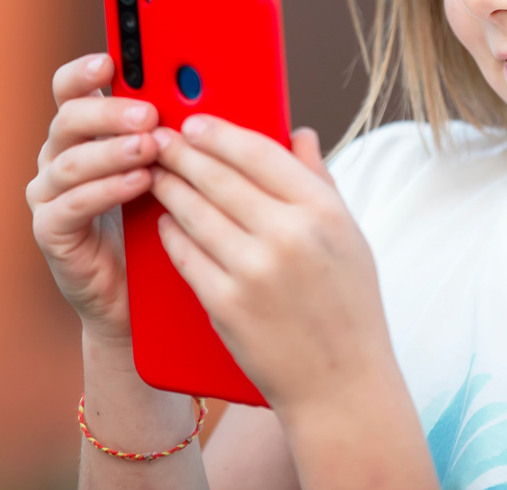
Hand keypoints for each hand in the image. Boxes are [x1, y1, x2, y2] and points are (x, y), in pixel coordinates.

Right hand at [27, 53, 159, 343]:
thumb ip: (185, 135)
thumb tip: (227, 96)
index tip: (110, 61)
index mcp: (86, 131)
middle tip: (148, 113)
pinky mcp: (51, 231)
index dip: (85, 72)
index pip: (72, 88)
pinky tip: (138, 183)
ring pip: (70, 160)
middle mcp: (60, 156)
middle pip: (68, 117)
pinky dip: (105, 190)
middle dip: (108, 111)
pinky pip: (72, 204)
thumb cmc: (162, 222)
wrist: (142, 296)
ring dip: (111, 150)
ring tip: (149, 148)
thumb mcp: (175, 170)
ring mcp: (50, 194)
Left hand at [150, 115, 397, 415]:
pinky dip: (171, 233)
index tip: (194, 121)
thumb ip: (320, 181)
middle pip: (218, 177)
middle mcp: (288, 236)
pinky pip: (185, 255)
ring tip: (156, 173)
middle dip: (181, 153)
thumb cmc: (349, 306)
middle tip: (159, 139)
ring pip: (194, 212)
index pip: (260, 152)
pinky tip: (165, 221)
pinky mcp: (225, 305)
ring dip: (168, 187)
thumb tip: (299, 133)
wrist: (342, 385)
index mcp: (323, 211)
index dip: (220, 132)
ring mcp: (253, 271)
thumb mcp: (350, 237)